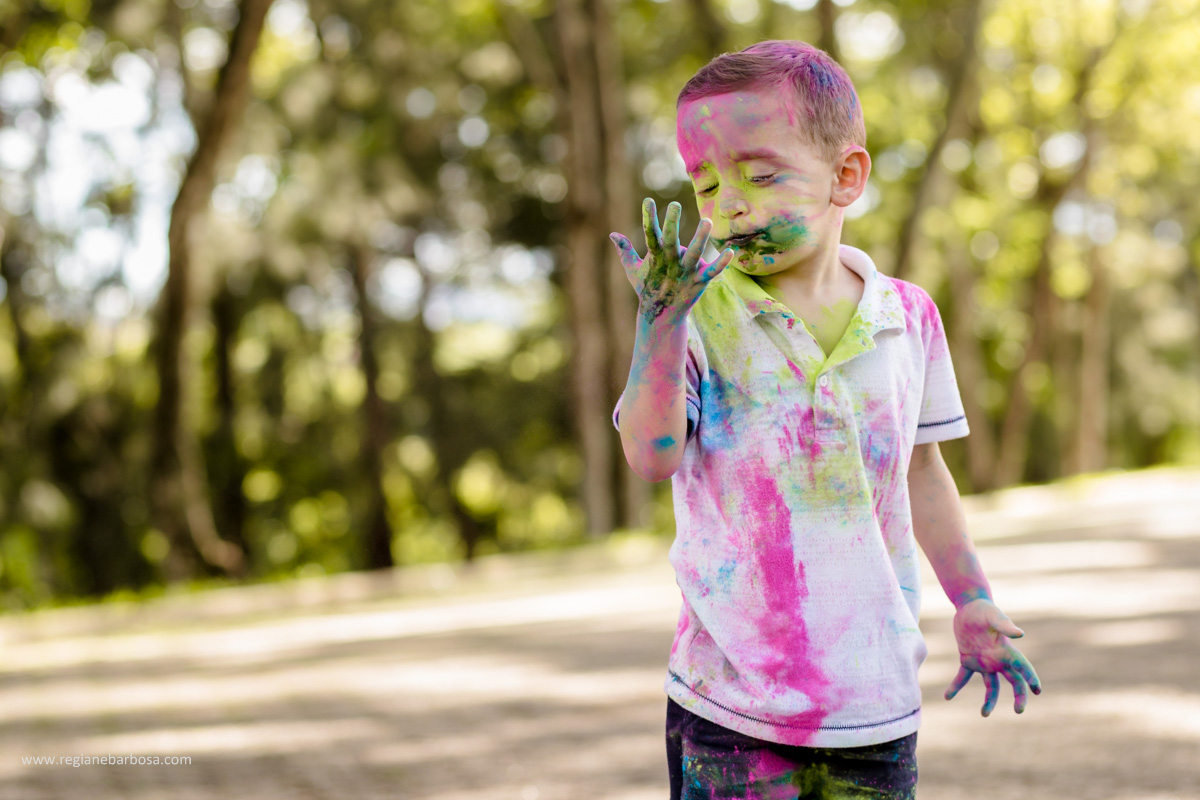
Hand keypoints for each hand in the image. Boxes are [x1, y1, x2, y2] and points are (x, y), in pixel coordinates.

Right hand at [609, 198, 732, 322]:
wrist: (661, 317)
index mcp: (655, 257)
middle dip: (671, 224)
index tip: (647, 200)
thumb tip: (612, 234)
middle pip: (670, 241)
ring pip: (694, 253)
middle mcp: (670, 263)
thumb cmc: (648, 289)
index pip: (649, 234)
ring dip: (701, 238)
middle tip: (674, 205)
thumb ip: (625, 251)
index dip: (648, 218)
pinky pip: (712, 271)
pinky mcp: (699, 282)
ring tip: (707, 220)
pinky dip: (721, 263)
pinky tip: (731, 251)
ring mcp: (685, 272)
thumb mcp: (633, 270)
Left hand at [945, 598, 1041, 715]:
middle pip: (1013, 682)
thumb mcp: (994, 616)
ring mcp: (984, 662)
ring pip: (991, 686)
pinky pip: (963, 677)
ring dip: (989, 701)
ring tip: (984, 714)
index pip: (1023, 668)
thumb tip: (1020, 634)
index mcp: (1007, 650)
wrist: (969, 607)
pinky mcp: (968, 660)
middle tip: (1019, 711)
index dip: (1031, 678)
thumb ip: (1005, 625)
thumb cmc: (984, 610)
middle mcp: (998, 659)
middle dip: (1019, 696)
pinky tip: (947, 697)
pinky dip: (956, 687)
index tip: (1038, 691)